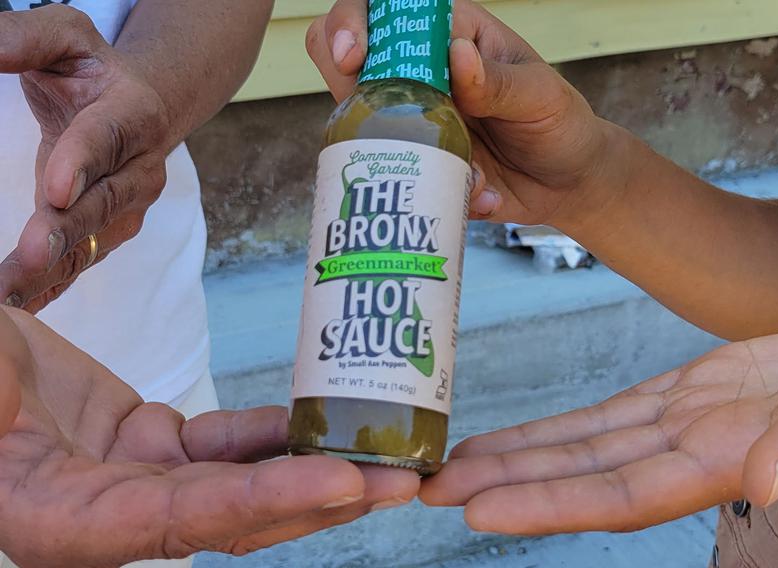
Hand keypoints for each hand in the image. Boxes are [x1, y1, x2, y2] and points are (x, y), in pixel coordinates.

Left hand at [0, 5, 174, 312]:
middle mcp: (142, 165)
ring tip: (9, 296)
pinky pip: (83, 261)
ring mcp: (131, 204)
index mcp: (134, 111)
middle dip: (67, 230)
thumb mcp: (63, 37)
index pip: (105, 138)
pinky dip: (52, 286)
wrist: (141, 107)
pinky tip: (21, 305)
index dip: (81, 164)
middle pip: (103, 201)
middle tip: (32, 254)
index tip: (54, 191)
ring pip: (93, 241)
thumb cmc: (92, 70)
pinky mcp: (113, 230)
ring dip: (53, 270)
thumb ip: (23, 38)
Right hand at [0, 306, 417, 566]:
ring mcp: (135, 480)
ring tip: (390, 456)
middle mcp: (109, 515)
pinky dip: (272, 434)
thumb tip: (72, 426)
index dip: (266, 505)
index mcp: (59, 522)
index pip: (182, 521)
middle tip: (403, 480)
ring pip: (240, 483)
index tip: (344, 482)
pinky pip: (222, 442)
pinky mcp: (148, 445)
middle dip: (323, 500)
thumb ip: (15, 424)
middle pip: (234, 516)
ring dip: (315, 469)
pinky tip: (320, 419)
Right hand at [308, 0, 621, 227]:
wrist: (569, 183)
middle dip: (346, 86)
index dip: (353, 23)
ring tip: (463, 165)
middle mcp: (419, 77)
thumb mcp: (541, 95)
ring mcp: (412, 122)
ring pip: (361, 126)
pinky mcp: (418, 167)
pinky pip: (402, 180)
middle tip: (377, 117)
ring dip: (395, 150)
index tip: (354, 55)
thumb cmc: (558, 122)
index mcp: (448, 36)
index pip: (384, 11)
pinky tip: (483, 194)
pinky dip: (437, 192)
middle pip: (346, 62)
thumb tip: (458, 54)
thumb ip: (500, 81)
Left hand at [420, 325, 777, 534]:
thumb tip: (762, 484)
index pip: (619, 494)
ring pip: (585, 443)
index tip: (477, 509)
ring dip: (519, 456)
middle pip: (580, 473)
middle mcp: (695, 450)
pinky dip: (564, 424)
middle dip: (505, 484)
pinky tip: (523, 434)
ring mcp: (691, 420)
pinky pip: (614, 411)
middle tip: (426, 488)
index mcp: (731, 462)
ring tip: (453, 465)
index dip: (546, 504)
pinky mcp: (697, 387)